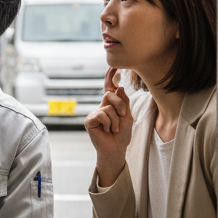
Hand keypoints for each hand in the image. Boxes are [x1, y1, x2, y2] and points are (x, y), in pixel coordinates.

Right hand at [84, 67, 132, 185]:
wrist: (116, 150)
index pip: (109, 88)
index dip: (110, 77)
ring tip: (114, 129)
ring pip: (108, 108)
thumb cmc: (122, 135)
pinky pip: (102, 115)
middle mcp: (101, 107)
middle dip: (121, 107)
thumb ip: (124, 102)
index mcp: (111, 105)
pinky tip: (106, 131)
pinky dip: (108, 124)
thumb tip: (119, 87)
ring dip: (116, 121)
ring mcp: (94, 113)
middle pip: (110, 95)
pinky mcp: (89, 120)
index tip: (113, 67)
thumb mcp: (128, 117)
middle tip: (123, 118)